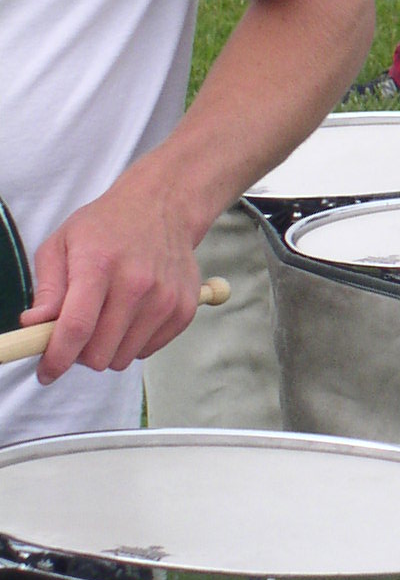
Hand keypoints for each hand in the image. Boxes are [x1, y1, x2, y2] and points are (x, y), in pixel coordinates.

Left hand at [19, 164, 205, 382]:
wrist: (163, 207)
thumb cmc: (107, 226)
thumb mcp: (62, 244)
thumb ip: (47, 289)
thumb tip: (34, 325)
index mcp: (99, 264)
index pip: (76, 327)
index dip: (56, 358)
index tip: (46, 372)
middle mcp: (137, 283)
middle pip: (98, 353)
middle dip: (79, 353)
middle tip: (78, 332)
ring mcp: (165, 297)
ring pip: (122, 359)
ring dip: (107, 349)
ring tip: (107, 319)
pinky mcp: (185, 309)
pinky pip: (148, 351)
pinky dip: (133, 342)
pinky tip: (131, 315)